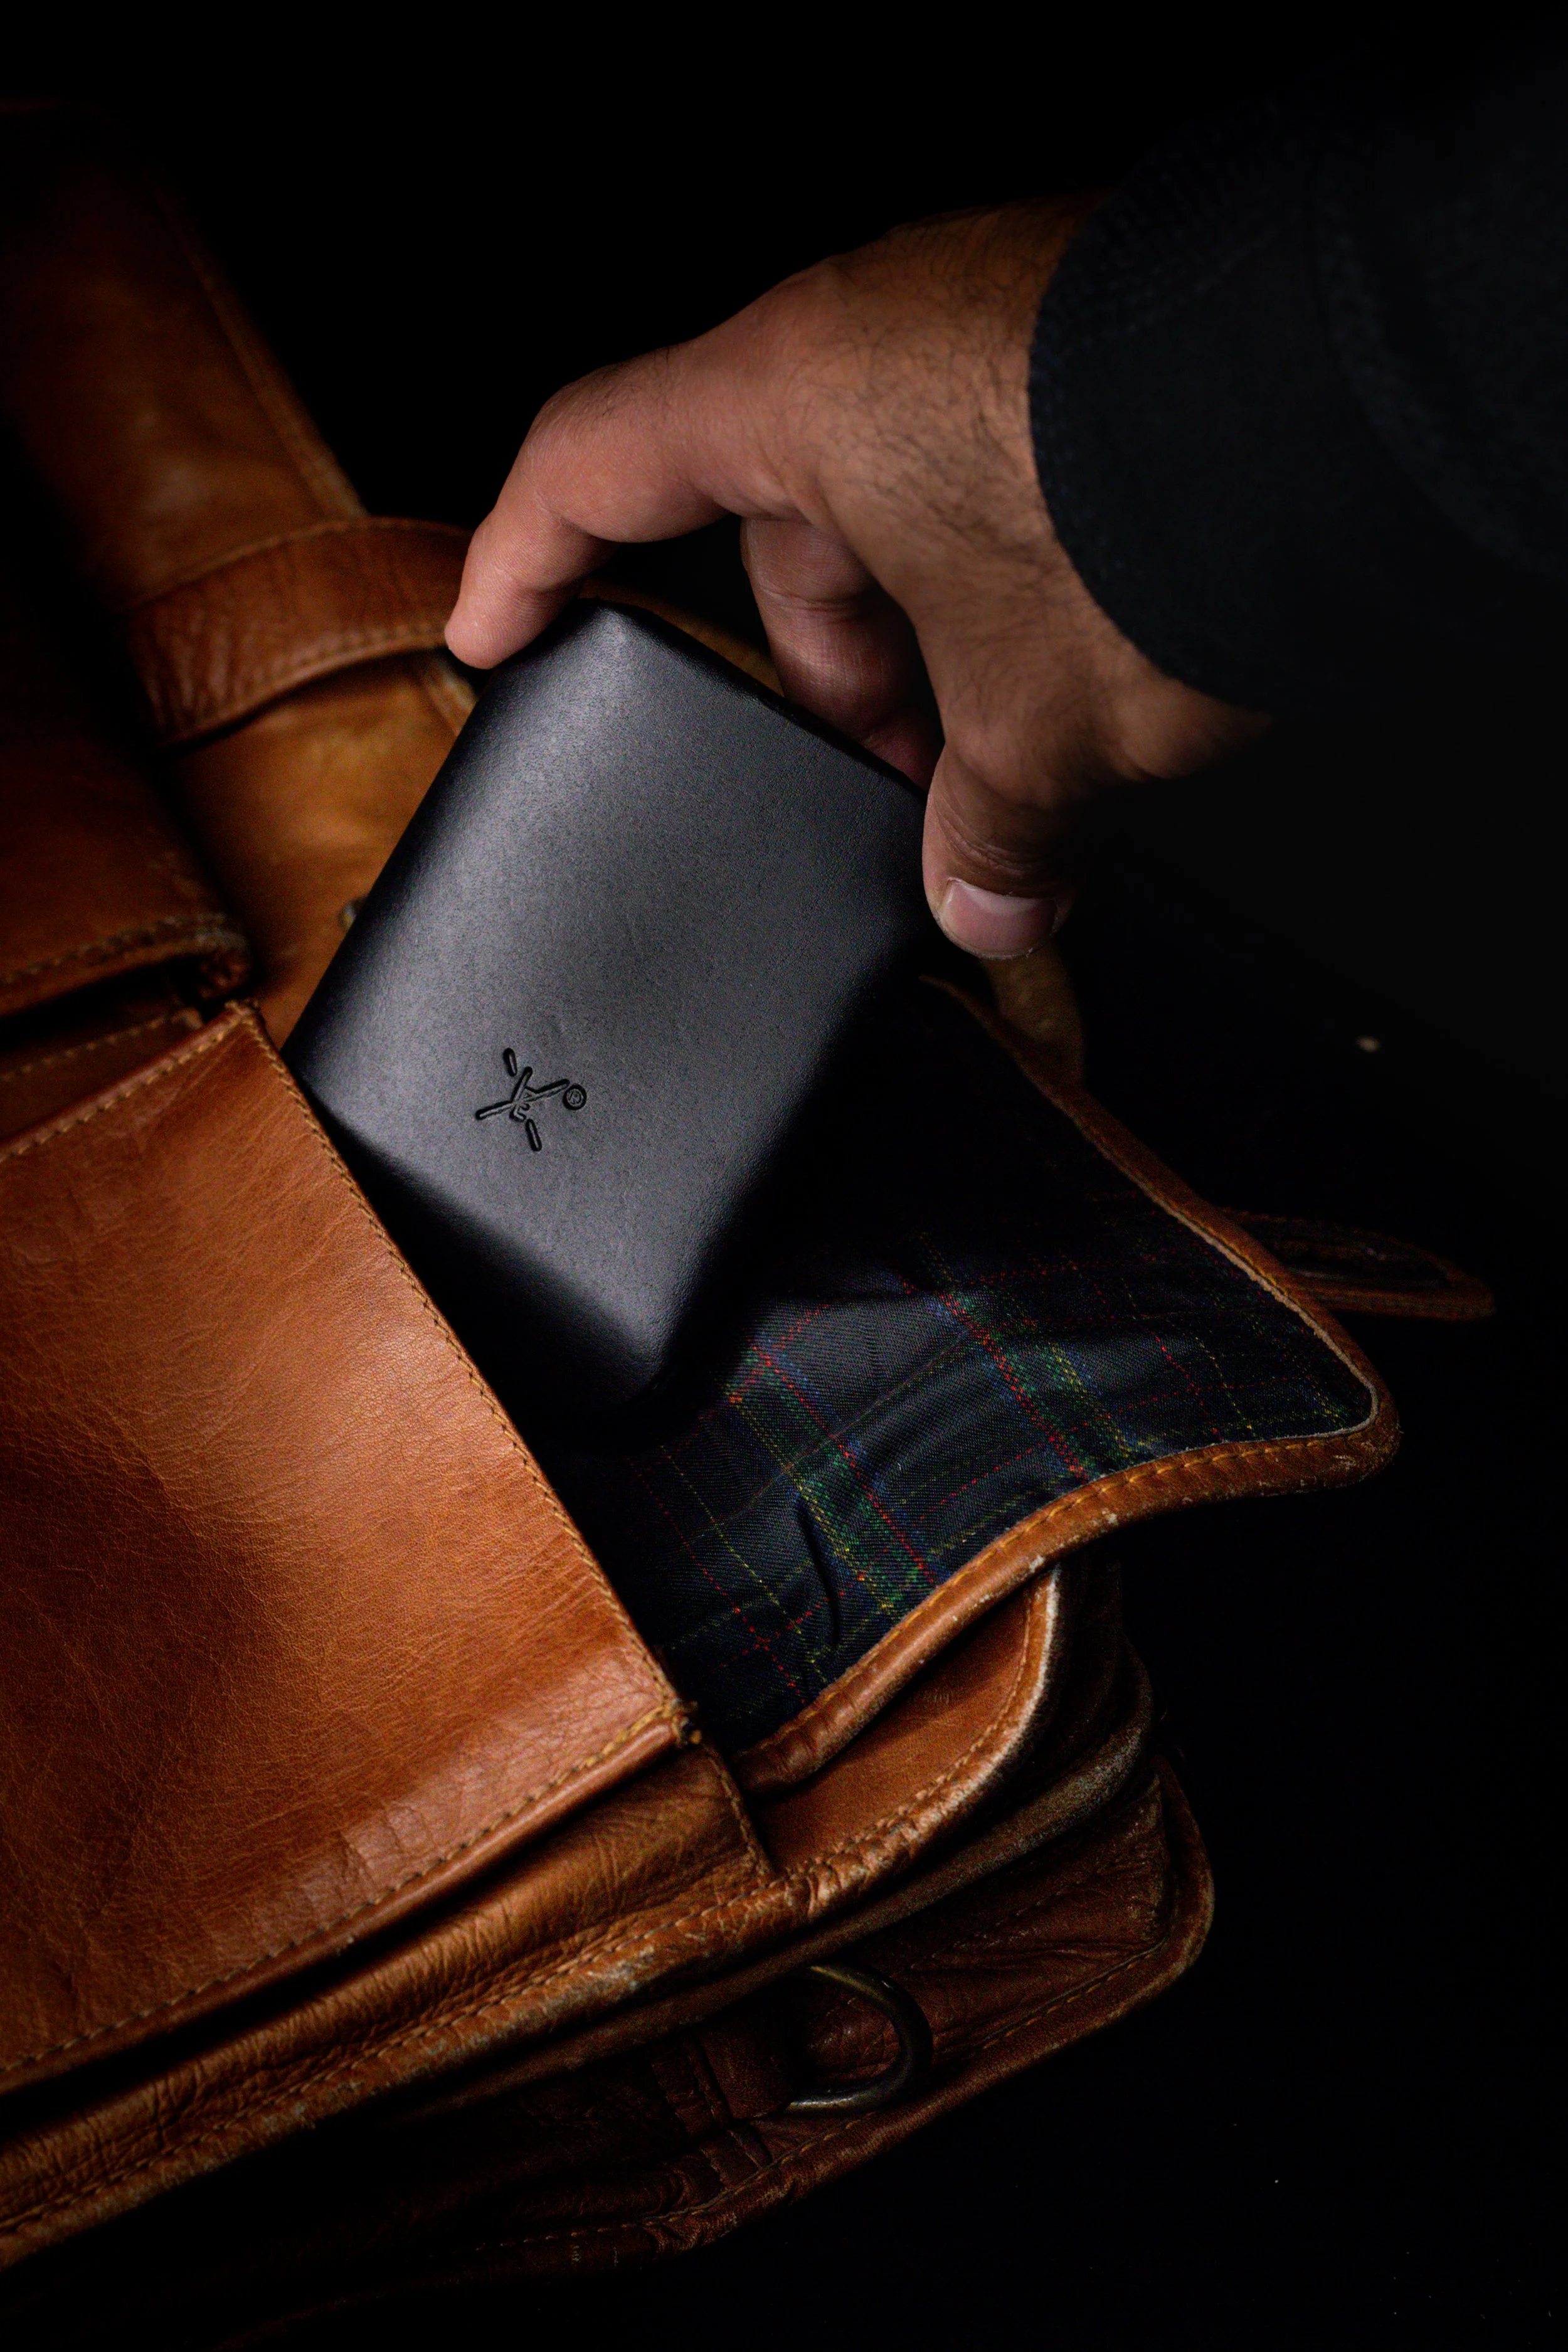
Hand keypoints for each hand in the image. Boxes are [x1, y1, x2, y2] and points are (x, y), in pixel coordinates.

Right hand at [446, 200, 1266, 957]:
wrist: (1368, 399)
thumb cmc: (1164, 515)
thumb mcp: (1043, 720)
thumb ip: (987, 830)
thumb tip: (986, 909)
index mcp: (796, 392)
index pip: (590, 461)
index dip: (524, 559)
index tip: (497, 639)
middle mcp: (879, 332)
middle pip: (783, 531)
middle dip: (834, 681)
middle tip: (903, 792)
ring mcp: (989, 325)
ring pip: (902, 511)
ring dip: (942, 644)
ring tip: (1025, 757)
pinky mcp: (1087, 348)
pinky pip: (995, 474)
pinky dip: (1015, 580)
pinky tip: (1086, 672)